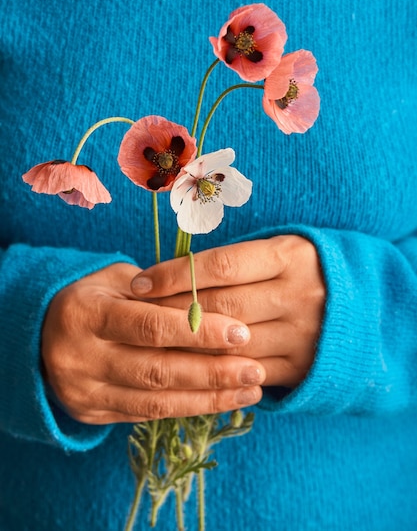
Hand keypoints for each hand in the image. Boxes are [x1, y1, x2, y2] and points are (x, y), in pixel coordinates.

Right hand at [41, 263, 263, 424]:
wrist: (42, 335)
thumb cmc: (93, 298)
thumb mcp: (115, 282)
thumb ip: (159, 294)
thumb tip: (214, 309)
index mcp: (85, 313)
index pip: (150, 325)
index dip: (198, 331)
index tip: (241, 332)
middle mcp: (80, 356)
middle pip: (157, 369)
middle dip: (213, 372)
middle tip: (256, 369)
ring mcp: (84, 391)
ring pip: (156, 401)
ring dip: (209, 397)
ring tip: (250, 390)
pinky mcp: (93, 414)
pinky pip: (148, 415)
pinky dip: (189, 408)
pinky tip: (221, 400)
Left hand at [131, 236, 324, 387]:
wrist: (369, 310)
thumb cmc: (304, 272)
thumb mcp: (280, 252)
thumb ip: (236, 261)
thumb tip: (171, 271)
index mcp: (289, 256)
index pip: (222, 265)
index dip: (175, 274)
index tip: (138, 283)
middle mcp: (297, 294)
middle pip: (220, 307)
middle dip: (170, 313)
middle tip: (131, 316)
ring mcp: (301, 334)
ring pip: (228, 345)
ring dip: (183, 347)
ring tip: (144, 344)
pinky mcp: (300, 367)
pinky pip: (245, 372)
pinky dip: (210, 372)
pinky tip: (179, 368)